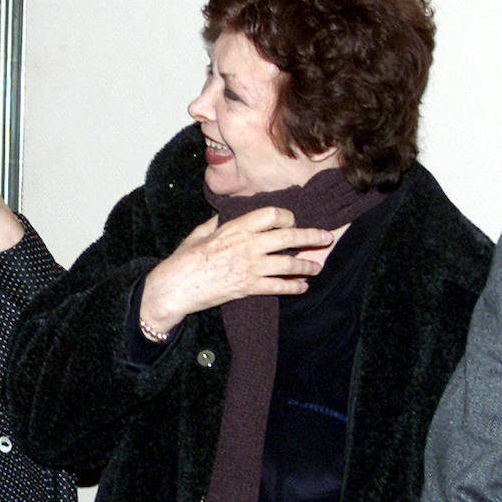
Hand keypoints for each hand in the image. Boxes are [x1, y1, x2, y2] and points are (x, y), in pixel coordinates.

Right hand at [140, 207, 333, 333]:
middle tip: (326, 238)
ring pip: (290, 263)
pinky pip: (280, 286)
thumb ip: (215, 224)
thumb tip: (223, 216)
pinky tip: (303, 287)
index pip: (272, 214)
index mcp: (235, 228)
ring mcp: (250, 266)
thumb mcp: (198, 234)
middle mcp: (248, 245)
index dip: (286, 217)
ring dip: (308, 265)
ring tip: (317, 267)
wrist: (175, 287)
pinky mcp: (249, 287)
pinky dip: (295, 287)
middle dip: (312, 236)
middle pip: (290, 236)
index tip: (291, 221)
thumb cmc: (183, 260)